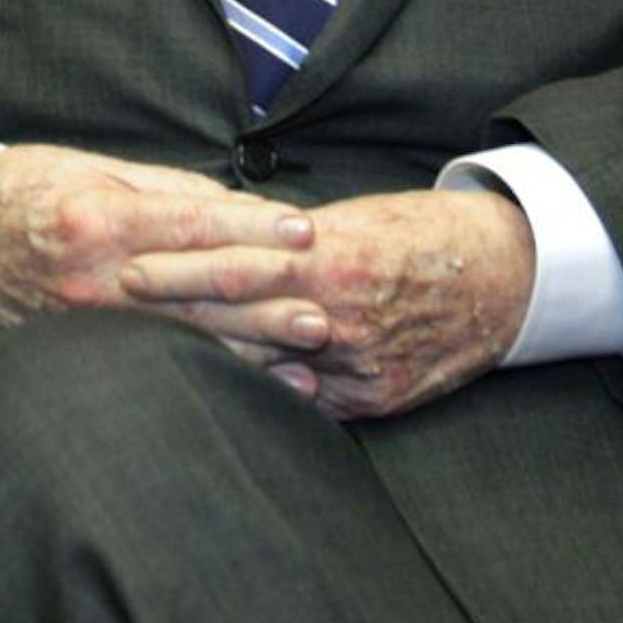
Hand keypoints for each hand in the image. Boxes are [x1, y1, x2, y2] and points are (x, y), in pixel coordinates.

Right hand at [0, 144, 316, 349]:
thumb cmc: (26, 188)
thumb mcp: (92, 169)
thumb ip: (165, 189)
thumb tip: (237, 205)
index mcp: (99, 220)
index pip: (193, 226)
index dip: (253, 229)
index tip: (304, 229)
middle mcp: (95, 277)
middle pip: (198, 289)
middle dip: (269, 295)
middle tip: (327, 304)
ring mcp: (90, 321)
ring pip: (188, 335)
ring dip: (257, 344)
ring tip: (312, 345)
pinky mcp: (87, 348)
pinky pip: (164, 359)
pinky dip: (219, 369)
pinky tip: (263, 378)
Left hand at [125, 188, 533, 419]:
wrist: (506, 275)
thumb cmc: (418, 233)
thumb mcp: (350, 219)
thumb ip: (286, 239)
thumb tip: (220, 238)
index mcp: (330, 259)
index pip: (234, 268)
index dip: (178, 271)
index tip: (130, 268)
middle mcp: (340, 317)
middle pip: (240, 324)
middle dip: (176, 320)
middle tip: (116, 311)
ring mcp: (359, 366)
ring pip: (267, 369)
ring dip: (211, 361)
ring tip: (147, 356)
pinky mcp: (377, 398)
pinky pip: (306, 402)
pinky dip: (266, 393)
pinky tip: (221, 391)